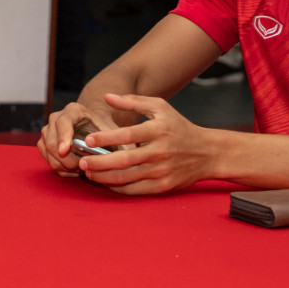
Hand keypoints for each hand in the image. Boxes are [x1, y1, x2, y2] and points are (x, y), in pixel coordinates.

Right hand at [37, 102, 118, 175]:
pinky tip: (74, 170)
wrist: (96, 128)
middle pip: (51, 141)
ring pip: (48, 151)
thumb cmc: (107, 130)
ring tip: (81, 168)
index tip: (65, 151)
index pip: (63, 122)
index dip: (63, 137)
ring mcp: (48, 130)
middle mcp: (56, 117)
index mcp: (74, 110)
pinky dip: (60, 168)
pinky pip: (47, 158)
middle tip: (82, 168)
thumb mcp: (114, 131)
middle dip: (65, 159)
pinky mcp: (45, 142)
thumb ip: (116, 141)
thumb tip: (119, 156)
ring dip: (63, 165)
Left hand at [74, 93, 216, 194]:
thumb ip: (133, 101)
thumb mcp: (160, 108)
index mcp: (158, 131)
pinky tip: (105, 182)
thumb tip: (107, 97)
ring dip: (104, 177)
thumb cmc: (179, 127)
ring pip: (126, 178)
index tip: (88, 139)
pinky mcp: (162, 186)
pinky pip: (135, 190)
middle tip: (81, 162)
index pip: (127, 135)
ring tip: (88, 173)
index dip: (106, 138)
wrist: (207, 153)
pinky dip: (117, 188)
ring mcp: (161, 171)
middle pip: (124, 160)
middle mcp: (160, 152)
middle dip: (99, 162)